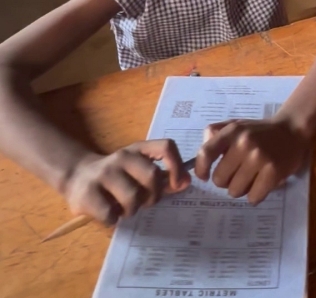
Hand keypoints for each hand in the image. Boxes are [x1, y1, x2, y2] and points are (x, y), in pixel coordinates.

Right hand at [63, 139, 190, 224]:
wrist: (77, 176)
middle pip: (152, 176)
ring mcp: (104, 174)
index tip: (178, 184)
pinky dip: (114, 220)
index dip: (177, 165)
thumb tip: (186, 182)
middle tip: (144, 202)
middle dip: (153, 196)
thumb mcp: (138, 170)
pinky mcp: (88, 194)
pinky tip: (109, 214)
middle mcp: (122, 157)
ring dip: (132, 210)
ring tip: (124, 208)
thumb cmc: (116, 176)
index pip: (166, 147)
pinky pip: (111, 215)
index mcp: (138, 149)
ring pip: (133, 198)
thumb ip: (162, 177)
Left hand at [195, 118, 308, 204]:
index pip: (205, 153)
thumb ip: (216, 135)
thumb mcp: (236, 125)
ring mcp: (259, 158)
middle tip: (237, 174)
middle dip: (226, 181)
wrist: (292, 130)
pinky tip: (261, 184)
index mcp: (232, 131)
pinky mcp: (273, 172)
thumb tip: (202, 159)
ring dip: (241, 189)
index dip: (201, 169)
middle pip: (219, 180)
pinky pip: (253, 197)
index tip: (204, 176)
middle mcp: (244, 143)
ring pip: (234, 191)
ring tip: (251, 178)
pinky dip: (255, 195)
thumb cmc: (259, 131)